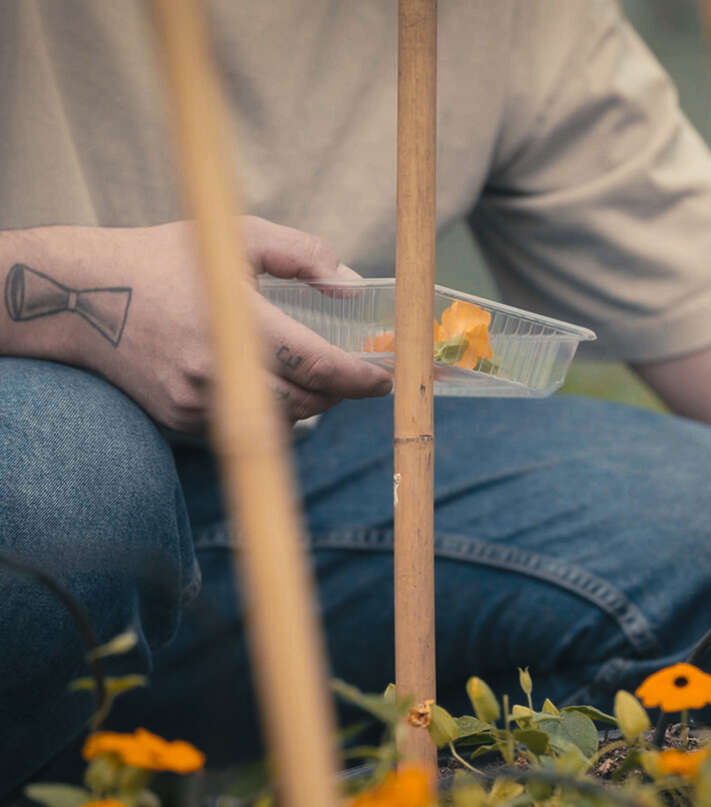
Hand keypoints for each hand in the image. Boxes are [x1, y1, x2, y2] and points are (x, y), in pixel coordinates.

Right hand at [65, 218, 391, 430]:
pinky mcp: (181, 419)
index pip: (319, 366)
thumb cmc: (165, 259)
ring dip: (305, 403)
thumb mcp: (236, 236)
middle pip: (306, 402)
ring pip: (278, 420)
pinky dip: (265, 408)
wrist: (84, 297)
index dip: (360, 378)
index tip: (385, 379)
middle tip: (352, 375)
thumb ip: (303, 255)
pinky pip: (242, 425)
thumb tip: (352, 287)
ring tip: (312, 377)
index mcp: (238, 323)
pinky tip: (263, 382)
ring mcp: (197, 403)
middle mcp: (218, 372)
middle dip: (337, 392)